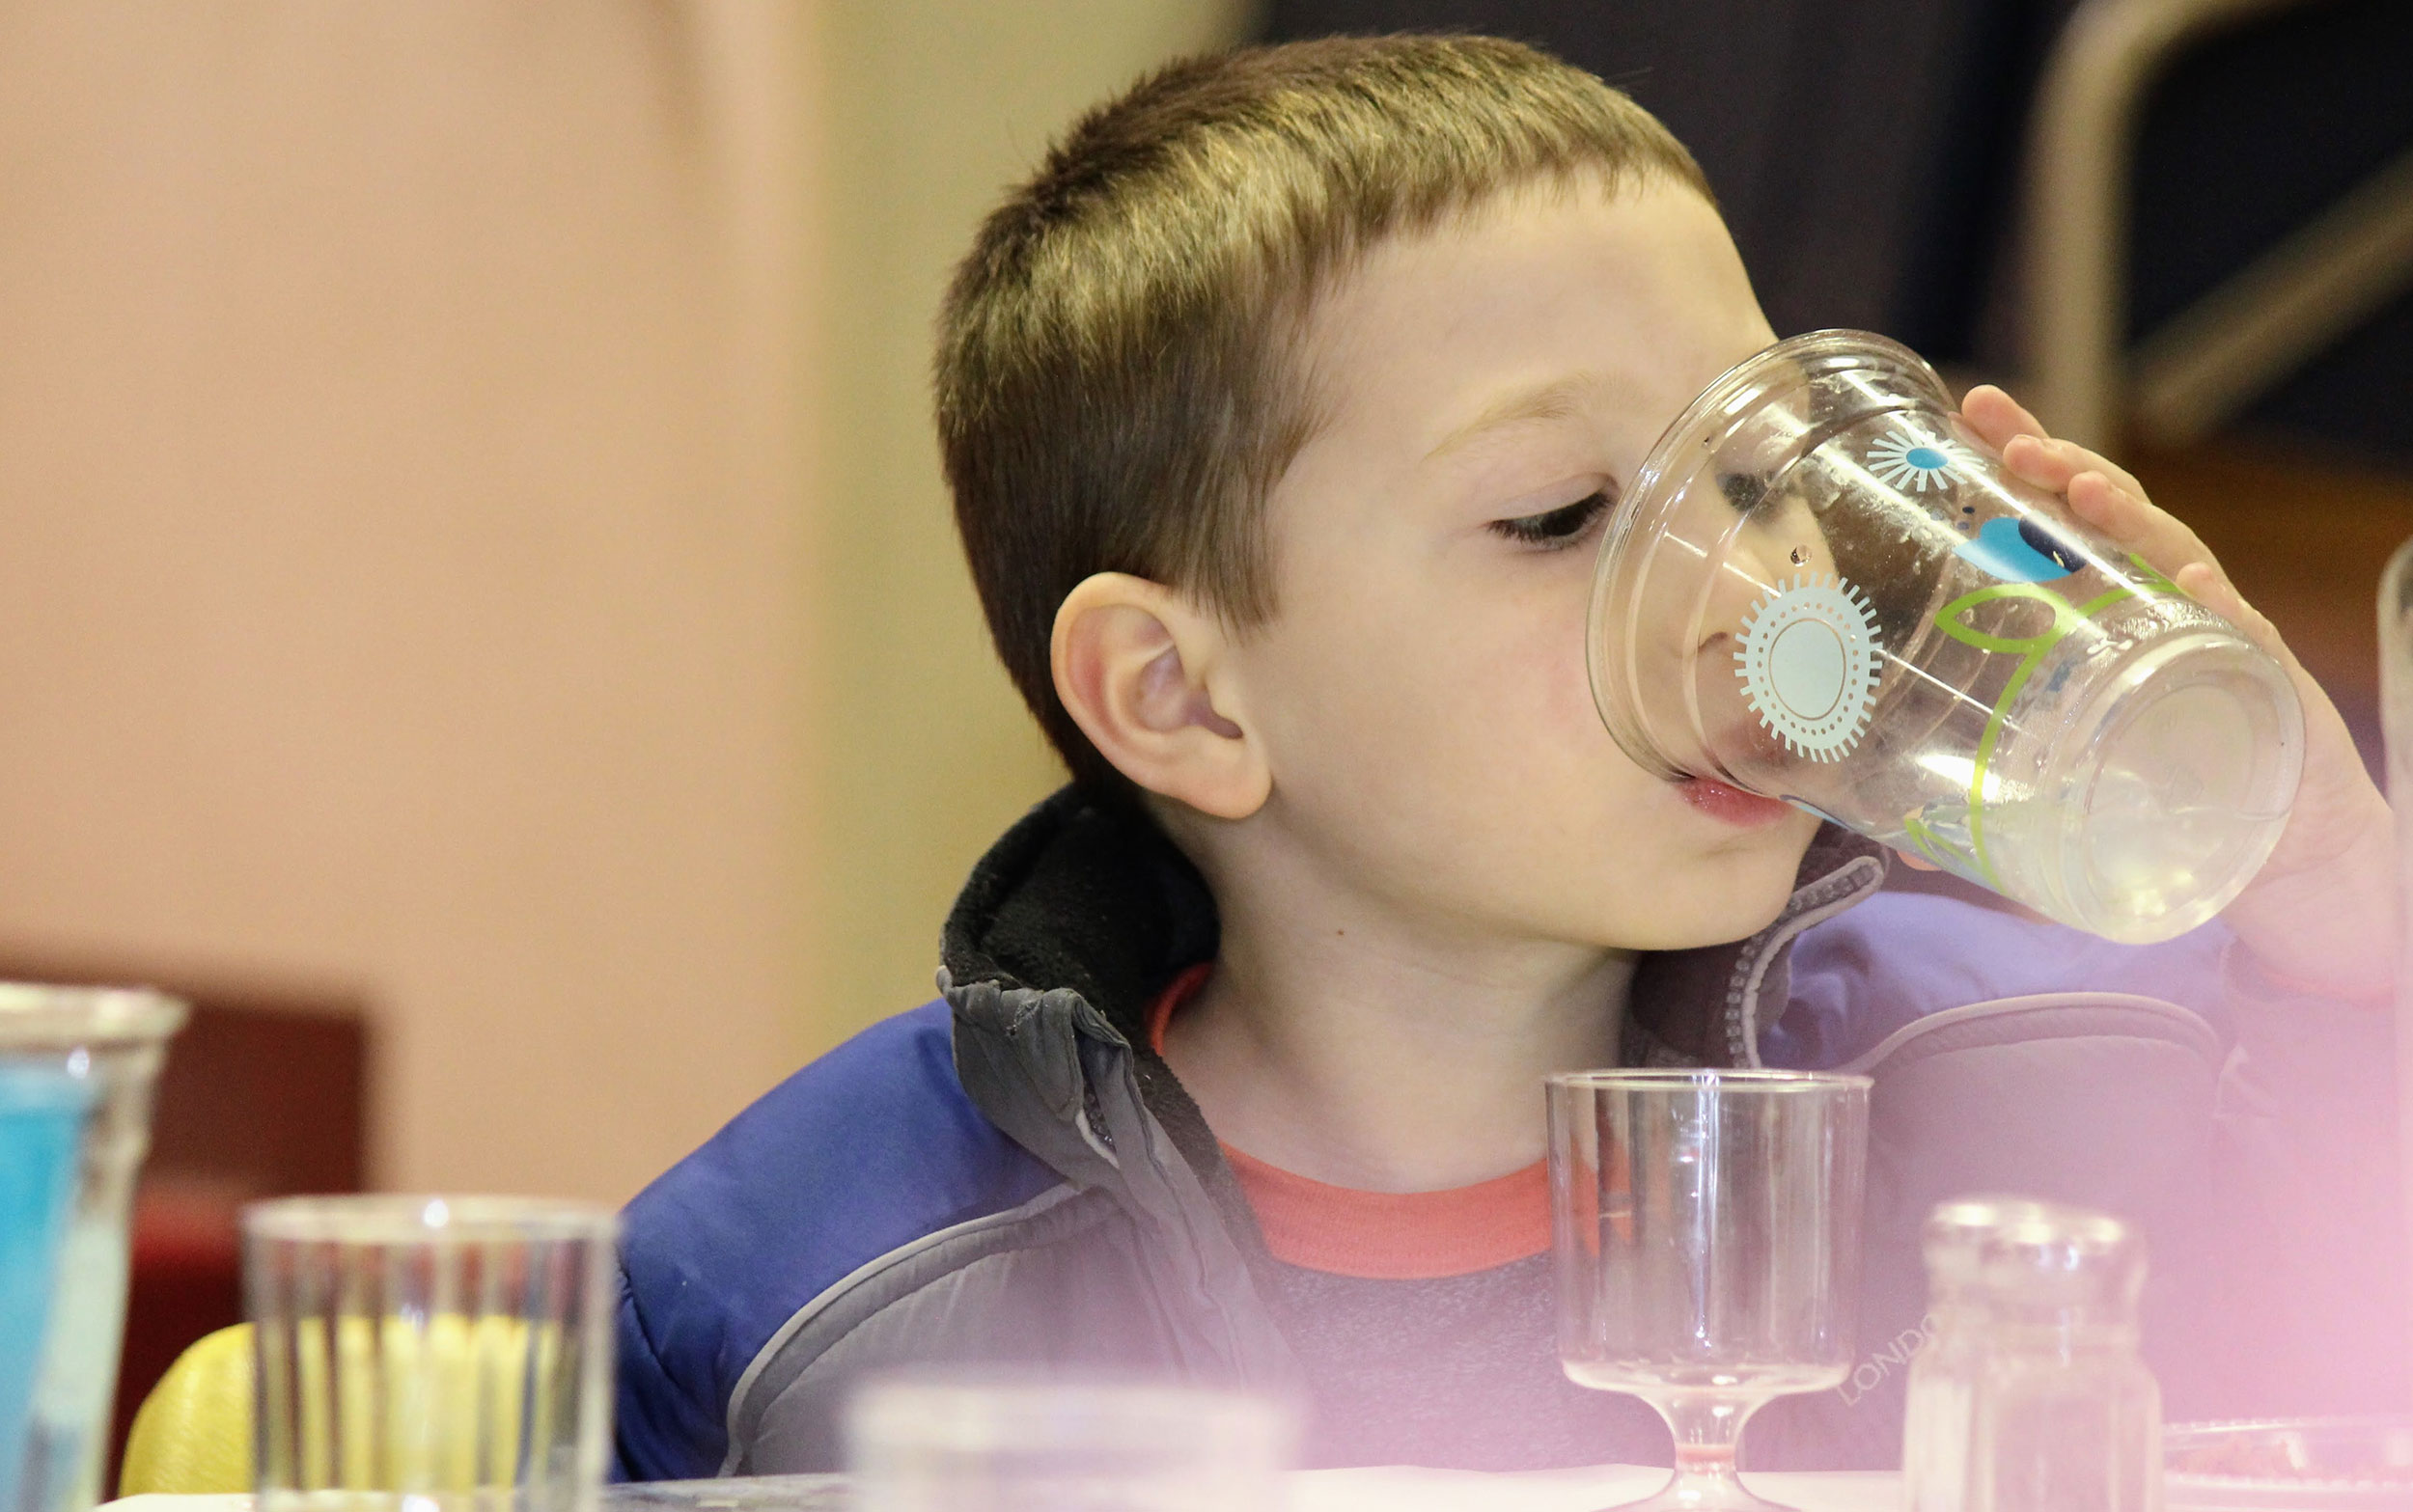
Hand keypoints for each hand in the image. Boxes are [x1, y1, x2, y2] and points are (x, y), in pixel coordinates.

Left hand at [1960, 385, 2396, 1000]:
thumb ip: (1989, 812)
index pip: (2059, 521)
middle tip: (2001, 429)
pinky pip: (2242, 639)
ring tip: (2076, 484)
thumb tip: (1899, 844)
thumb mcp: (2067, 799)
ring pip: (2169, 553)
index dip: (2016, 467)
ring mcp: (2216, 634)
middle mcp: (2160, 605)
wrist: (2288, 856)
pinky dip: (2218, 609)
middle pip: (2105, 513)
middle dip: (2053, 459)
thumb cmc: (2175, 805)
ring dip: (2124, 514)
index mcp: (2108, 614)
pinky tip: (2194, 586)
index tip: (1966, 418)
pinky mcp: (2268, 685)